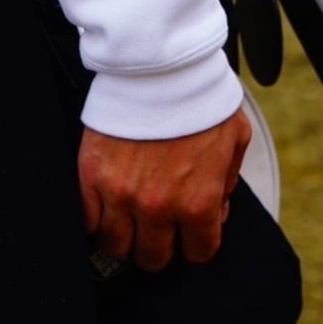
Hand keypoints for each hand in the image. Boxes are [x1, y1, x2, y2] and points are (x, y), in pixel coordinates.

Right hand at [79, 108, 252, 272]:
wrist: (158, 65)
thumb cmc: (197, 96)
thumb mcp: (235, 137)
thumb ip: (229, 178)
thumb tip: (220, 204)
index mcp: (198, 201)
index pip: (199, 252)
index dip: (198, 242)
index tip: (192, 231)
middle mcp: (158, 206)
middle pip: (153, 258)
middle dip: (160, 245)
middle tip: (160, 226)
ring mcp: (121, 194)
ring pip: (117, 245)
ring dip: (126, 236)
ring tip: (130, 218)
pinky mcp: (92, 176)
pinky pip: (87, 221)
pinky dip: (97, 219)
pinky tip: (107, 207)